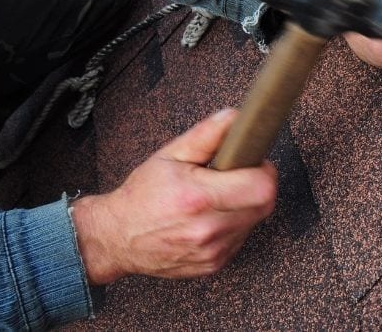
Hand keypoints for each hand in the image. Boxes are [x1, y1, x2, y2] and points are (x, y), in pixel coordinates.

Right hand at [70, 109, 277, 284]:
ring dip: (246, 206)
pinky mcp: (215, 264)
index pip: (261, 186)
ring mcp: (213, 251)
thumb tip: (234, 117)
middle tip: (237, 176)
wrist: (116, 238)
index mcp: (197, 198)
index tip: (253, 162)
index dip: (263, 170)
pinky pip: (241, 238)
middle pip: (265, 204)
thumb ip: (206, 134)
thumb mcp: (170, 155)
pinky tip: (213, 216)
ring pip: (255, 221)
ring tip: (220, 197)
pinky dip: (234, 225)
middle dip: (257, 185)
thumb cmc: (142, 195)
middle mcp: (208, 229)